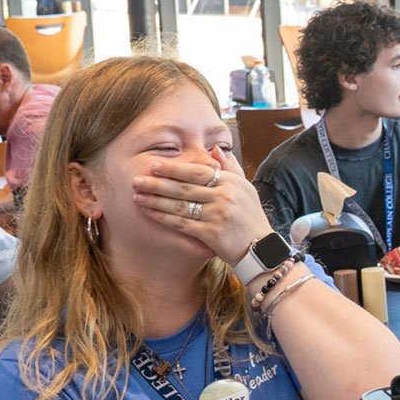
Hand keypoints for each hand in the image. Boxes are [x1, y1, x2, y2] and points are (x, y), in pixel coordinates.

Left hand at [131, 149, 271, 262]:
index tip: (153, 165)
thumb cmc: (251, 217)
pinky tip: (149, 213)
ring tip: (136, 196)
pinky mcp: (212, 234)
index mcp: (231, 182)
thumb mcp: (246, 189)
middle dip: (157, 183)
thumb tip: (214, 150)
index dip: (174, 168)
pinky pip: (182, 223)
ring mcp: (218, 215)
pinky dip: (163, 217)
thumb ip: (230, 168)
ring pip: (180, 205)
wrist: (262, 249)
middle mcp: (224, 196)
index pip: (197, 171)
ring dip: (155, 200)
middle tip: (136, 180)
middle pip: (184, 187)